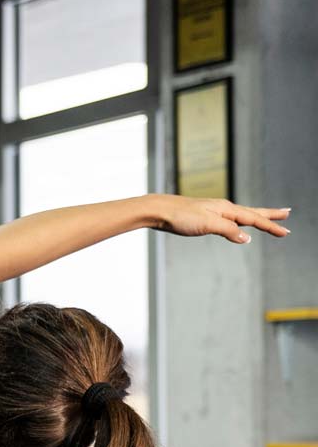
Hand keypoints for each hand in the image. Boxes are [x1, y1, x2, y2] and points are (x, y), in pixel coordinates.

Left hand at [149, 196, 289, 243]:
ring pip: (241, 214)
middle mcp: (223, 208)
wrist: (158, 210)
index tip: (286, 232)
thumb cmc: (180, 216)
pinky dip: (240, 221)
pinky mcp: (204, 217)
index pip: (254, 219)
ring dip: (257, 216)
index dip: (270, 226)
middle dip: (270, 215)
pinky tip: (238, 223)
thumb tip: (246, 238)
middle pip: (252, 212)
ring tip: (269, 217)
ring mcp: (214, 212)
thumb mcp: (207, 224)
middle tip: (287, 214)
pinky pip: (229, 219)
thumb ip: (228, 230)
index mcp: (226, 209)